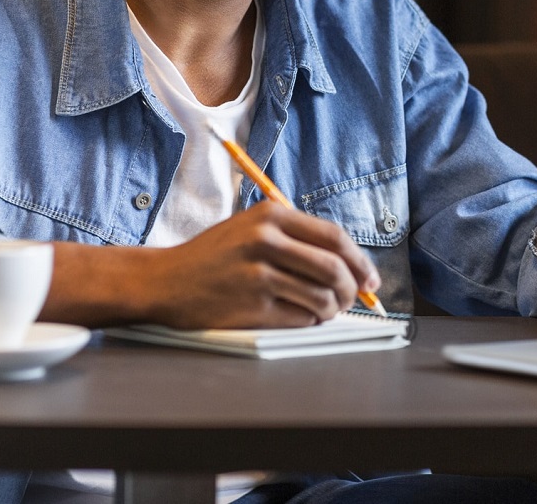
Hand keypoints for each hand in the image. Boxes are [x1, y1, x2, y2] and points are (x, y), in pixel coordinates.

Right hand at [147, 201, 380, 328]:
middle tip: (354, 299)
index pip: (334, 237)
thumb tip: (347, 263)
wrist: (166, 280)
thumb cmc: (214, 255)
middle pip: (334, 268)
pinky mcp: (253, 306)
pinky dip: (310, 320)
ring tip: (326, 310)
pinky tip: (302, 316)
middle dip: (353, 288)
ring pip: (322, 296)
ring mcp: (259, 275)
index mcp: (271, 216)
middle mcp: (267, 241)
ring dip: (333, 308)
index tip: (370, 278)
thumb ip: (295, 237)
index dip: (360, 260)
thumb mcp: (251, 227)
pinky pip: (301, 317)